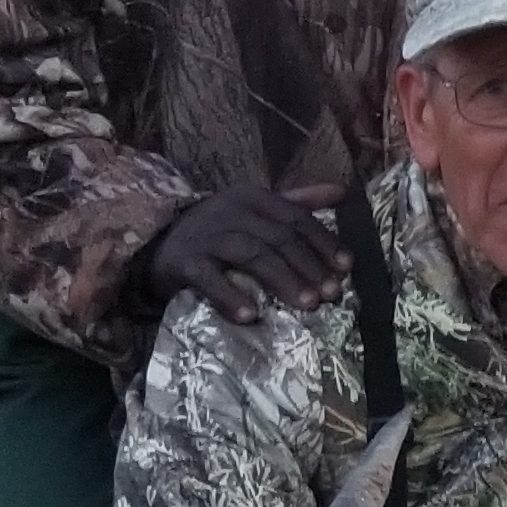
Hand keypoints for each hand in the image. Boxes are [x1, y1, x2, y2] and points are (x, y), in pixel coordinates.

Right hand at [137, 184, 349, 326]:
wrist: (161, 246)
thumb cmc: (219, 232)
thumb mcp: (256, 212)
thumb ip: (296, 202)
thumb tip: (341, 190)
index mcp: (253, 197)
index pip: (296, 218)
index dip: (324, 242)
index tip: (346, 269)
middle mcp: (230, 211)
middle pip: (278, 237)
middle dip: (309, 266)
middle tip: (330, 295)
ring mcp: (206, 235)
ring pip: (252, 254)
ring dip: (283, 279)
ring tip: (307, 305)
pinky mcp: (185, 261)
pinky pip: (210, 278)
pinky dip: (231, 296)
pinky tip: (251, 316)